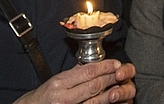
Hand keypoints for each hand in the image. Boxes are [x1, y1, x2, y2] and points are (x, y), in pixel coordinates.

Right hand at [13, 60, 135, 103]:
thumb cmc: (42, 97)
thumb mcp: (56, 81)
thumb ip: (73, 74)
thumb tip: (91, 64)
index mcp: (60, 83)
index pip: (87, 71)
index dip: (104, 67)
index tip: (115, 63)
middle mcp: (64, 97)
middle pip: (94, 85)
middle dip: (110, 78)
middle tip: (121, 73)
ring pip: (95, 100)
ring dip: (110, 93)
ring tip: (120, 86)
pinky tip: (109, 100)